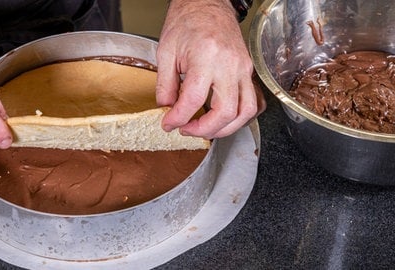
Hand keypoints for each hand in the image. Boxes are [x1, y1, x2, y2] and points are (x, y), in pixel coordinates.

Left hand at [156, 0, 265, 138]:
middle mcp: (229, 65)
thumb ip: (165, 84)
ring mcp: (243, 68)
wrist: (207, 4)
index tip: (168, 123)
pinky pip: (253, 102)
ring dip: (224, 128)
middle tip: (186, 129)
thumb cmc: (187, 22)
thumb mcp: (166, 51)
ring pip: (245, 112)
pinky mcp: (248, 71)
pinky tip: (224, 118)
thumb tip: (167, 108)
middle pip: (225, 112)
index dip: (178, 118)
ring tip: (205, 129)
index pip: (193, 99)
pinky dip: (240, 117)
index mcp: (206, 57)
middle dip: (203, 129)